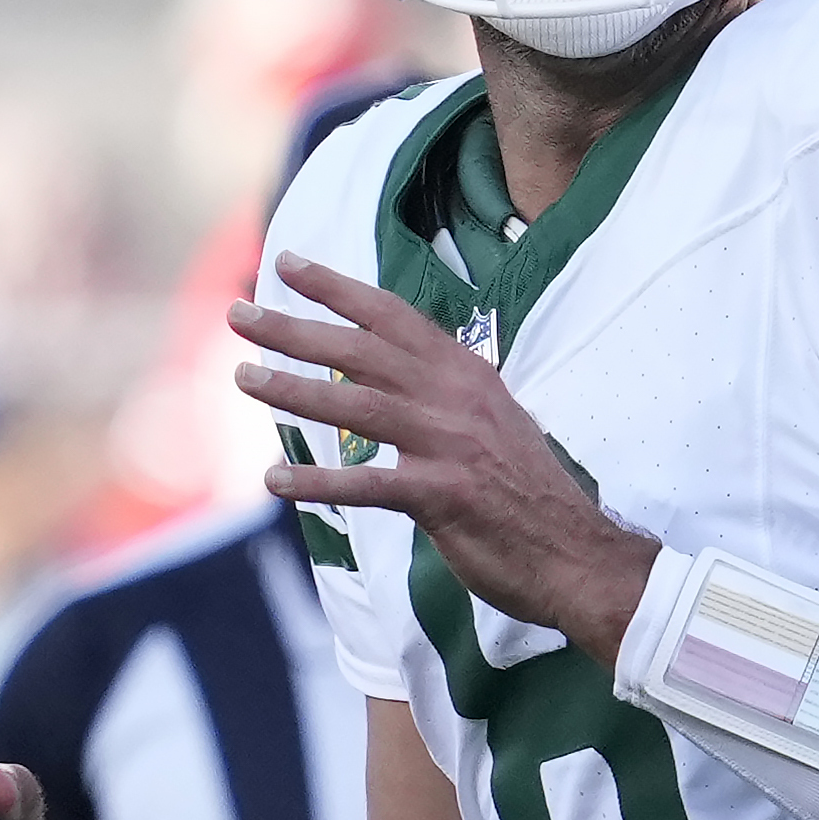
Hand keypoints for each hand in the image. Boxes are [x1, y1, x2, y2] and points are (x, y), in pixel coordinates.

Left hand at [230, 255, 658, 665]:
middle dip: (296, 329)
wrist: (578, 554)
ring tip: (242, 377)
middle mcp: (457, 399)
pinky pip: (368, 485)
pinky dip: (318, 483)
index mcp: (468, 376)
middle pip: (363, 350)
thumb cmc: (531, 496)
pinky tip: (275, 480)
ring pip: (357, 404)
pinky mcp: (443, 496)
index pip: (393, 318)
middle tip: (239, 313)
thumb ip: (445, 400)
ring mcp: (451, 444)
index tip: (289, 265)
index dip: (338, 289)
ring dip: (294, 390)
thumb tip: (395, 385)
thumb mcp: (494, 426)